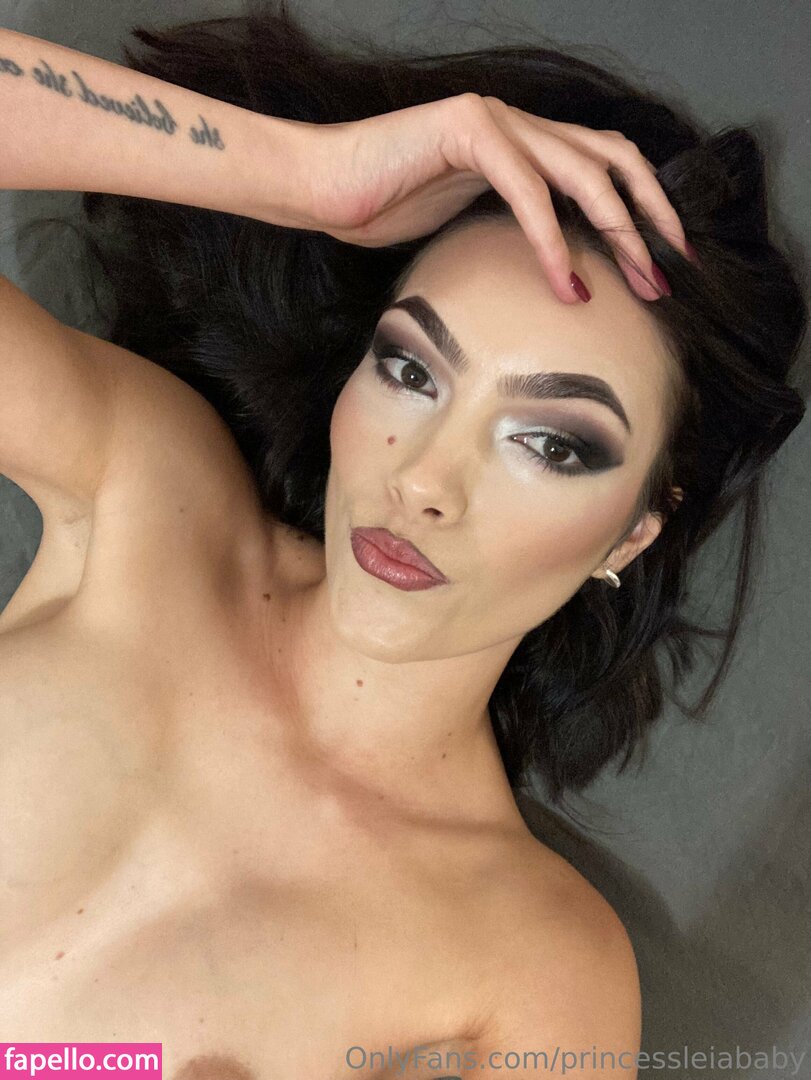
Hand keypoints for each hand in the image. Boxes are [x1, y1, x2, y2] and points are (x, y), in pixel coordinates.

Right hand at [291, 93, 688, 303]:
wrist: (319, 186)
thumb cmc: (379, 207)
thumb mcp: (464, 221)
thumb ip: (510, 226)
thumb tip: (552, 267)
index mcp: (522, 143)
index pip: (603, 166)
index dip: (642, 208)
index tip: (661, 261)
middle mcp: (519, 124)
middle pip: (614, 159)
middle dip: (651, 218)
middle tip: (671, 273)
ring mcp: (496, 121)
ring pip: (584, 171)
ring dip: (620, 230)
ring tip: (638, 280)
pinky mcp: (468, 132)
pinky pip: (528, 190)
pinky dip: (552, 241)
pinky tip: (565, 284)